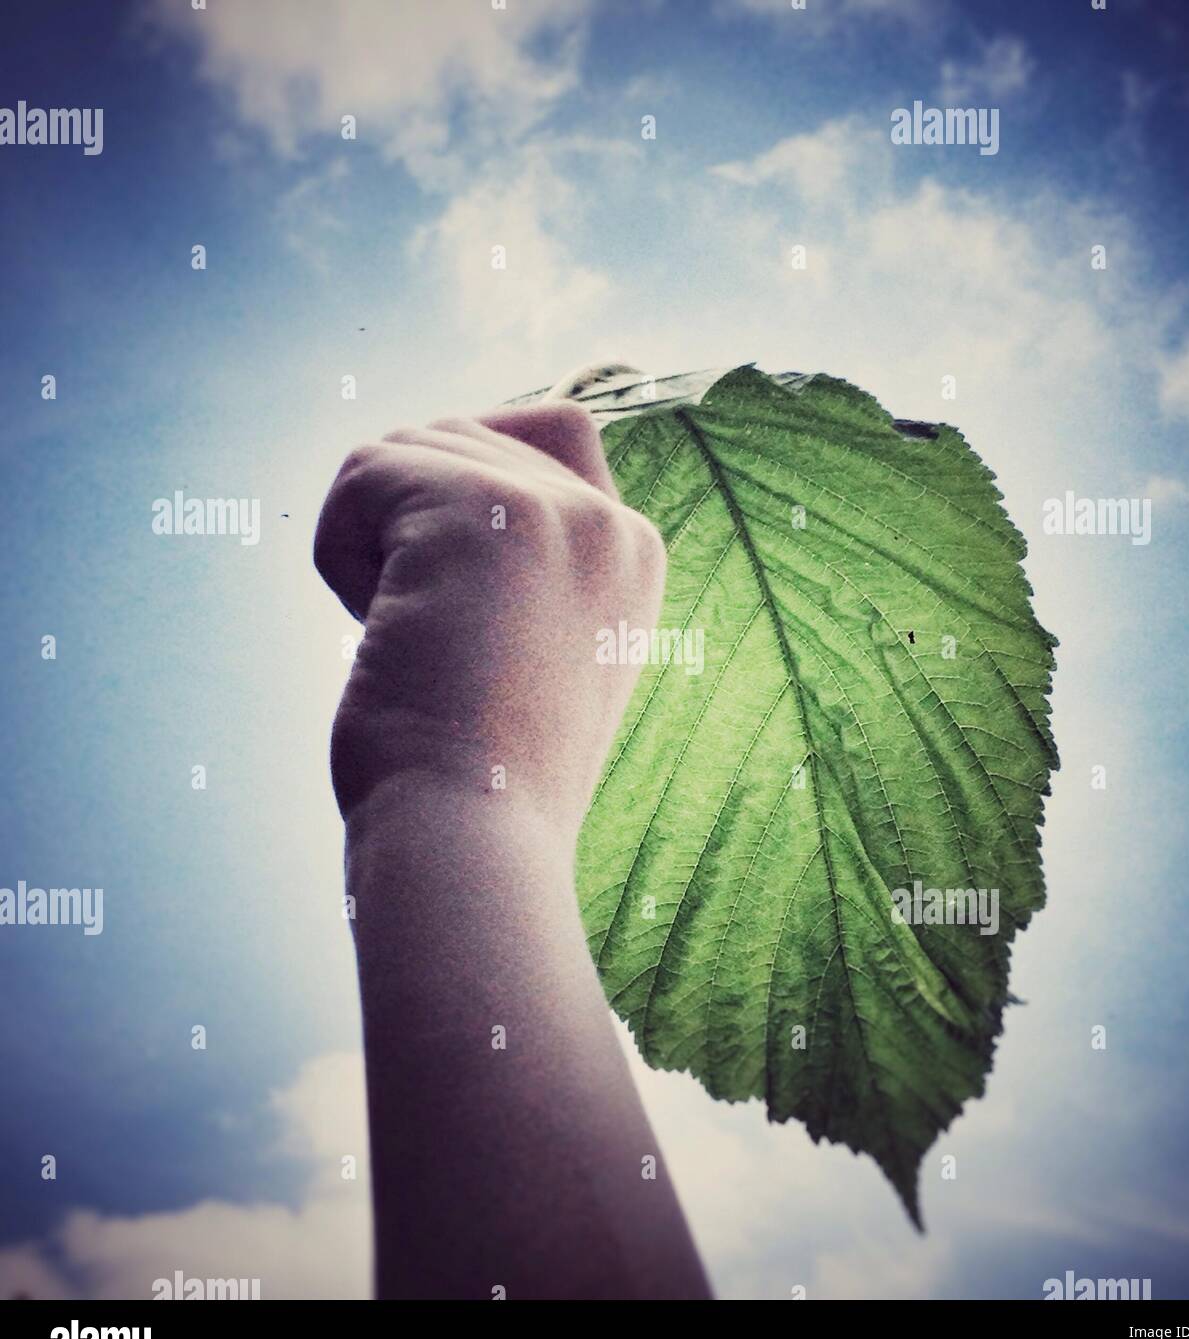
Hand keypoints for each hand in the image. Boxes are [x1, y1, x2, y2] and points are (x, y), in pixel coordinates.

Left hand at [314, 401, 666, 835]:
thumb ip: (524, 558)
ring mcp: (554, 513)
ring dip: (371, 538)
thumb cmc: (486, 771)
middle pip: (463, 434)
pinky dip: (338, 549)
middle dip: (409, 517)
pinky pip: (361, 474)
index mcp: (634, 557)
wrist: (476, 841)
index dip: (475, 473)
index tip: (441, 568)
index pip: (552, 431)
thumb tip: (425, 474)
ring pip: (405, 450)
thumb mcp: (538, 648)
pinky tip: (374, 627)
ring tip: (405, 635)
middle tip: (425, 629)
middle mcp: (610, 522)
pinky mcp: (478, 515)